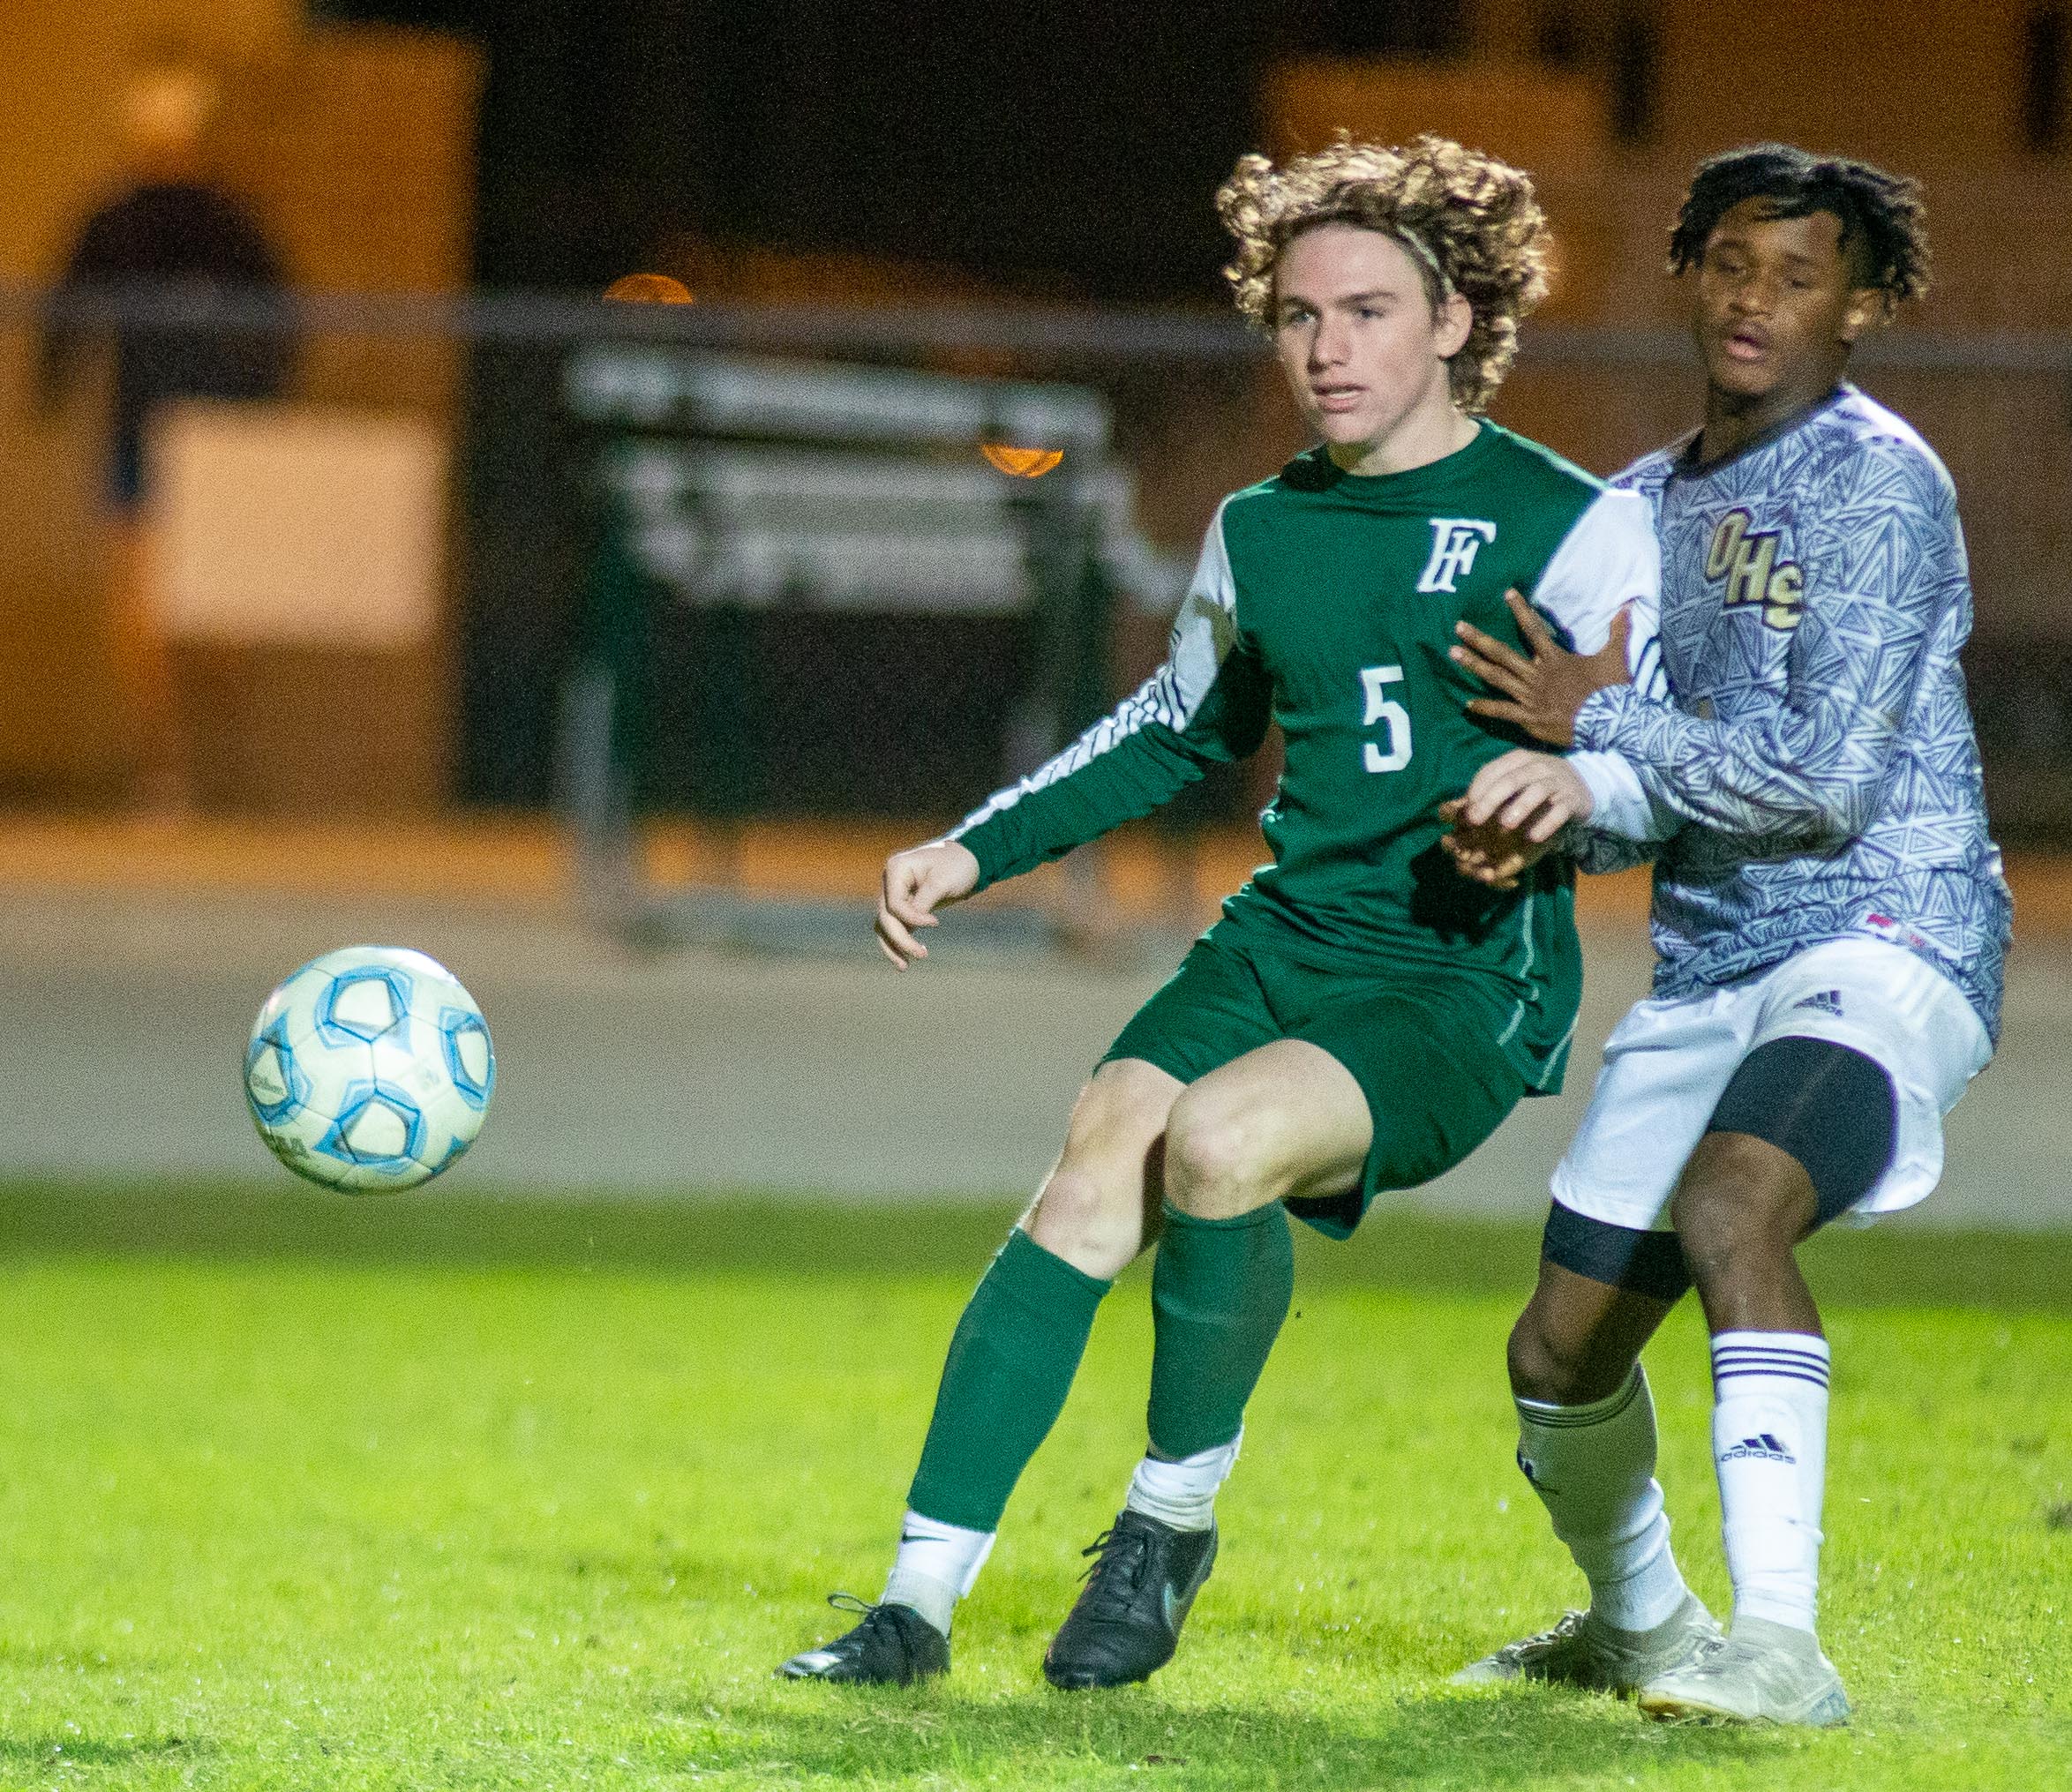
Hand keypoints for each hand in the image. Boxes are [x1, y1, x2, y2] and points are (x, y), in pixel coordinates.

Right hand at [876, 840, 979, 968]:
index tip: (935, 923)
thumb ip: (923, 902)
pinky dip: (899, 942)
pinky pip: (895, 926)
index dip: (911, 919)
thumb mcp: (942, 882)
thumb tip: (909, 925)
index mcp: (896, 868)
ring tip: (904, 967)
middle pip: (886, 917)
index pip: (894, 903)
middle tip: (921, 955)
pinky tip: (906, 959)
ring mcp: (895, 893)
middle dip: (900, 939)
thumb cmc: (957, 865)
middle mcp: (890, 881)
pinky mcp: (904, 905)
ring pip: (885, 925)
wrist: (969, 858)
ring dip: (893, 946)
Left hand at [1438, 750, 1594, 888]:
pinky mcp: (1573, 799)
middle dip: (1490, 800)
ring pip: (1537, 792)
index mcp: (1518, 759)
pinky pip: (1560, 811)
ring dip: (1520, 808)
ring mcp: (1558, 781)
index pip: (1493, 771)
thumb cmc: (1537, 785)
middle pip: (1511, 781)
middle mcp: (1538, 766)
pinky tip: (1533, 837)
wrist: (1584, 786)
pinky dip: (1547, 823)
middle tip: (1475, 820)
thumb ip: (1491, 788)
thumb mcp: (1516, 779)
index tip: (1465, 810)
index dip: (1477, 789)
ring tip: (1504, 826)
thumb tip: (1455, 809)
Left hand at [1451, 590, 1633, 747]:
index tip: (1507, 593)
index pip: (1533, 629)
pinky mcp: (1529, 718)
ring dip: (1473, 665)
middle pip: (1502, 653)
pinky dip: (1485, 707)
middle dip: (1479, 640)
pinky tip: (1467, 704)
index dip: (1520, 610)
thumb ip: (1618, 630)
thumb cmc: (1612, 690)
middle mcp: (1537, 675)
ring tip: (1453, 654)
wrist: (1610, 722)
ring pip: (1496, 678)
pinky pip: (1502, 711)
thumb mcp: (1616, 656)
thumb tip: (1629, 605)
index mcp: (1555, 659)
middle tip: (1458, 627)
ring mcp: (1531, 696)